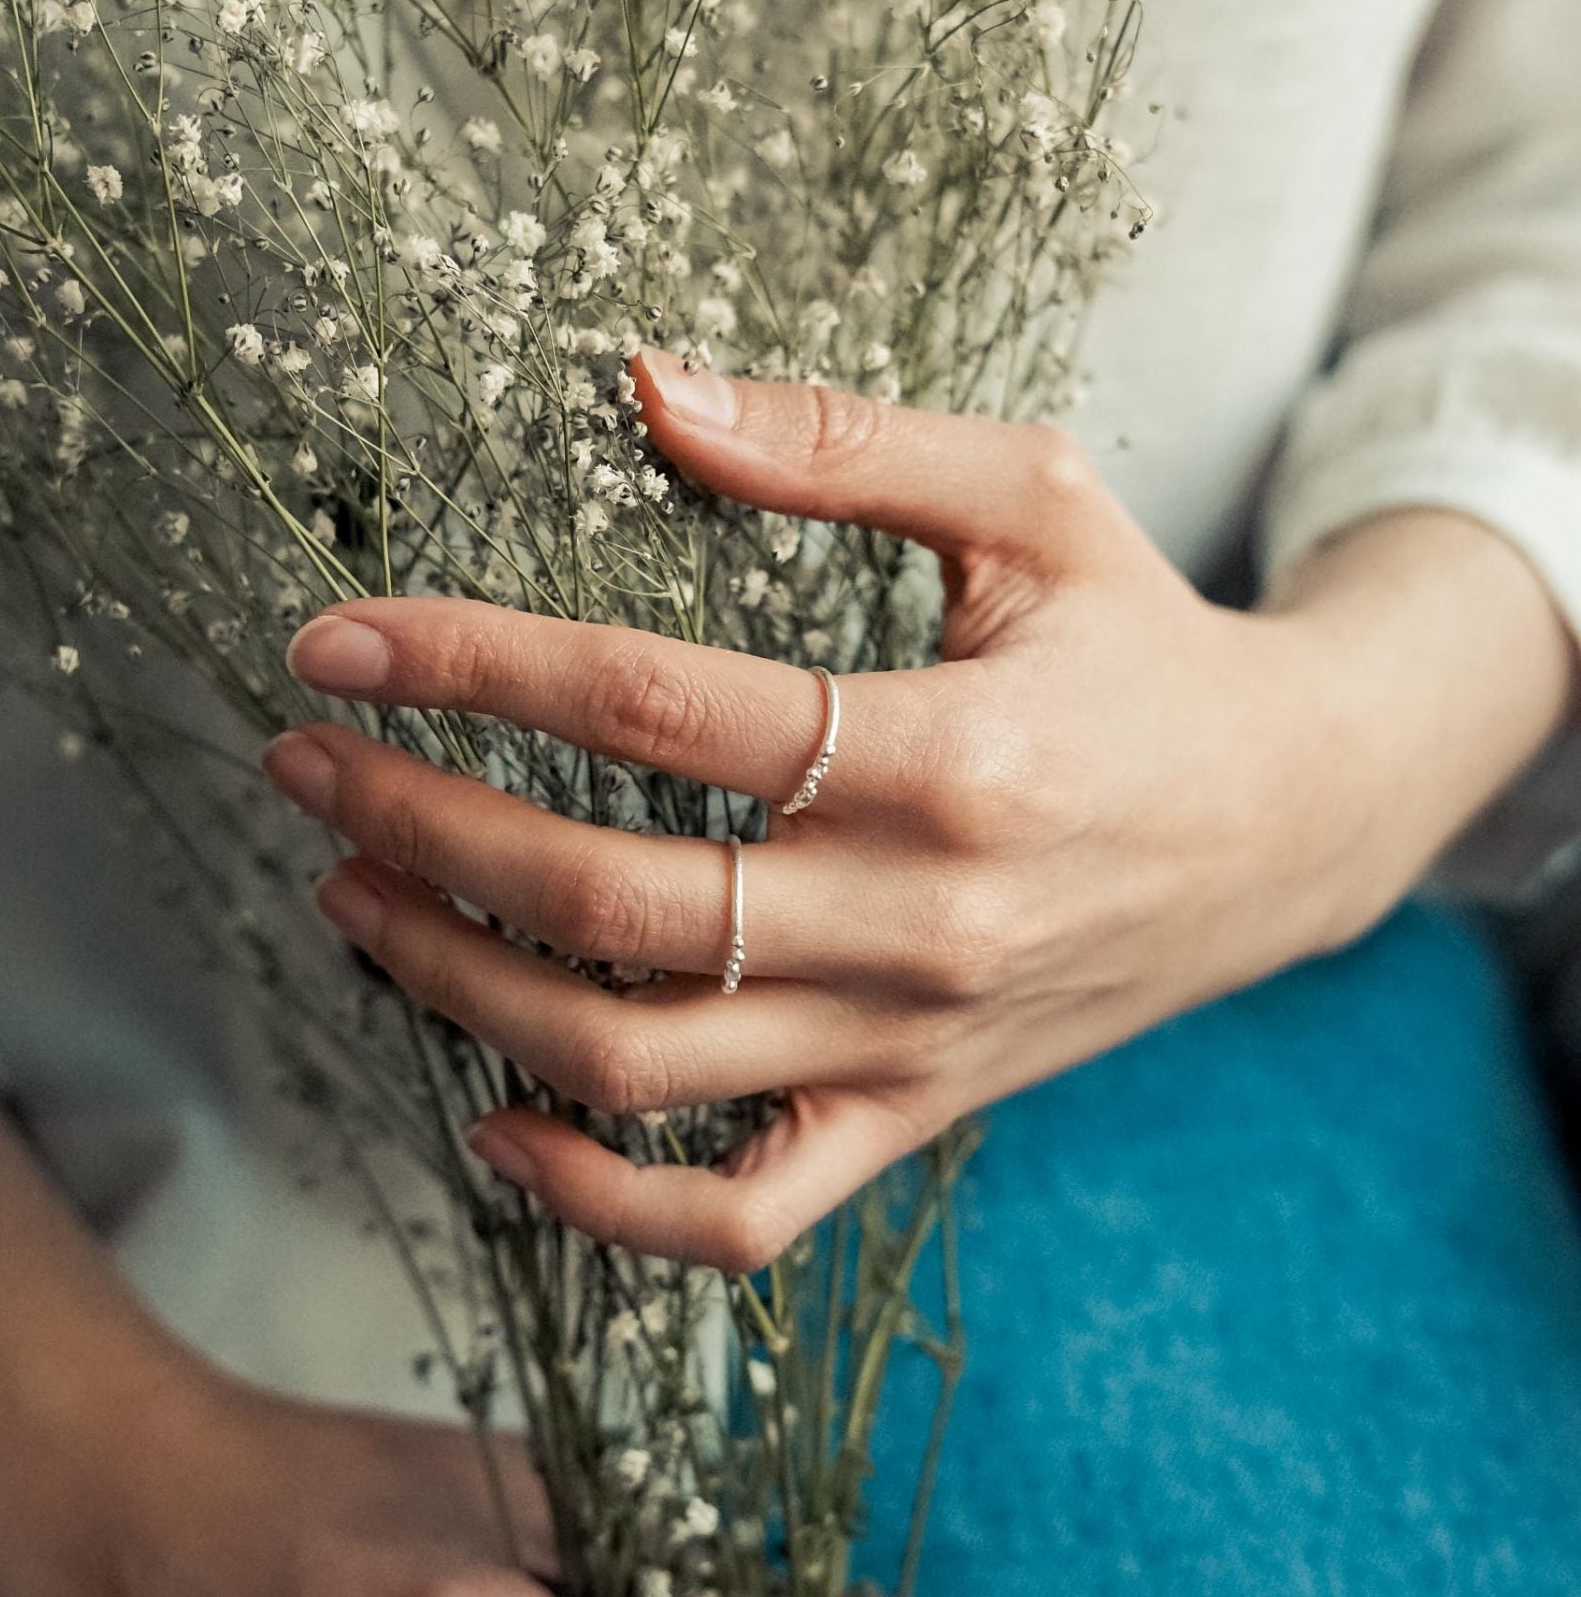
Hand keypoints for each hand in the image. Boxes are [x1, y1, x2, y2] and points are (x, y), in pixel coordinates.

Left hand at [269, 349, 1574, 1272]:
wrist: (1293, 822)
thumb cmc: (1147, 639)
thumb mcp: (1032, 496)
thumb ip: (840, 439)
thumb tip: (644, 379)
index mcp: (956, 750)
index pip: (659, 709)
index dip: (472, 663)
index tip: (335, 639)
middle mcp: (928, 920)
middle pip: (616, 900)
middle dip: (422, 830)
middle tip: (303, 765)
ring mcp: (916, 1043)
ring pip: (644, 1064)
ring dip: (463, 992)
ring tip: (350, 900)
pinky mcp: (916, 1118)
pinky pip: (743, 1217)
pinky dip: (603, 1203)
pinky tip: (492, 1126)